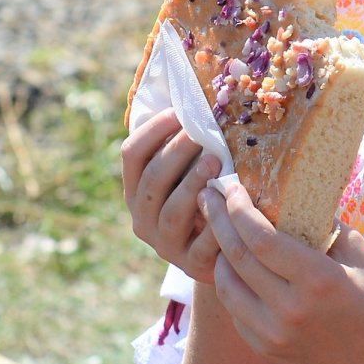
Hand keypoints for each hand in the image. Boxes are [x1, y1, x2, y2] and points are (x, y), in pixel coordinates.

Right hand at [120, 107, 220, 281]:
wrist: (219, 260)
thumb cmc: (205, 205)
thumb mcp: (188, 178)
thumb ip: (186, 151)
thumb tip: (198, 98)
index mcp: (137, 191)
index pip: (132, 155)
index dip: (152, 130)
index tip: (178, 111)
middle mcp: (143, 218)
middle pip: (152, 180)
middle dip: (175, 153)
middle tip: (200, 134)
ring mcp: (166, 244)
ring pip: (173, 211)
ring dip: (192, 183)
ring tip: (215, 161)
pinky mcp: (193, 265)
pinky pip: (203, 244)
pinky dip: (217, 223)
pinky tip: (231, 205)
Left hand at [199, 180, 363, 363]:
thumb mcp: (360, 253)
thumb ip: (323, 226)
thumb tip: (288, 197)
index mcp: (318, 280)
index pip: (262, 239)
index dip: (240, 210)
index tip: (232, 187)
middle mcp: (290, 310)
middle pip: (237, 257)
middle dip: (218, 221)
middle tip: (208, 197)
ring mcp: (274, 334)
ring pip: (227, 285)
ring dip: (219, 254)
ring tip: (220, 231)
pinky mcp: (265, 349)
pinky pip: (235, 311)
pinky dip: (231, 284)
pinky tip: (236, 268)